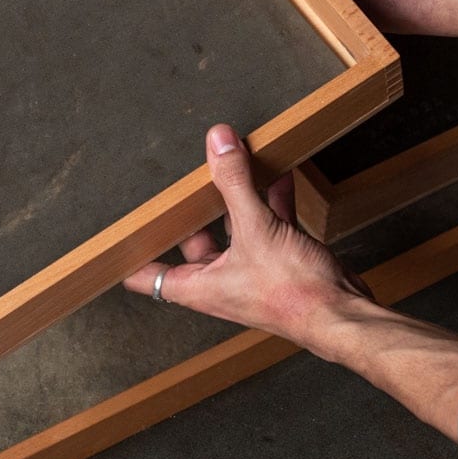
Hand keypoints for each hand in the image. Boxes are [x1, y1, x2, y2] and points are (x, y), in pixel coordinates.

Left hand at [124, 123, 372, 353]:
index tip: (113, 236)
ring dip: (234, 199)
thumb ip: (235, 183)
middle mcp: (220, 281)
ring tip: (229, 165)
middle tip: (180, 182)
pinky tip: (277, 175)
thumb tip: (217, 142)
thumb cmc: (295, 295)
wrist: (345, 316)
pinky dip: (269, 201)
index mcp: (199, 285)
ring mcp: (250, 272)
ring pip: (233, 230)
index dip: (128, 256)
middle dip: (191, 210)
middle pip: (192, 241)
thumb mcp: (257, 229)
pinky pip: (267, 225)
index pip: (145, 275)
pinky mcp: (280, 263)